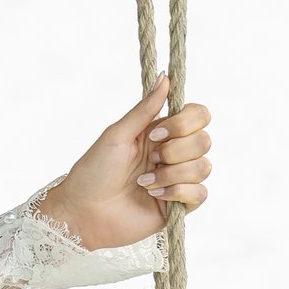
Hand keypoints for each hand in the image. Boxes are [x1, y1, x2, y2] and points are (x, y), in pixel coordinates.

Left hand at [38, 78, 210, 252]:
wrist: (84, 212)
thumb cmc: (94, 172)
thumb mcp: (117, 134)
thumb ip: (145, 108)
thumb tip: (166, 76)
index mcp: (161, 132)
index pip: (198, 115)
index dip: (185, 123)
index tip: (155, 134)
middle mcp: (173, 153)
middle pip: (204, 140)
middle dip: (176, 151)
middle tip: (149, 159)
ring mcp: (178, 179)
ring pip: (204, 167)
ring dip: (172, 174)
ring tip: (144, 183)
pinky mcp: (179, 205)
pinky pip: (200, 193)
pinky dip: (176, 192)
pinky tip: (153, 195)